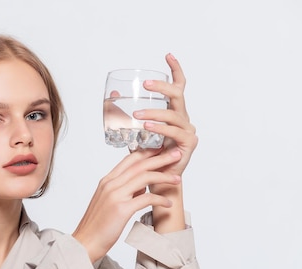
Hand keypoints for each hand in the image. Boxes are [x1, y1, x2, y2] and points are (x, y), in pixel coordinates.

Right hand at [72, 149, 182, 261]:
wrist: (85, 242)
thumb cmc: (96, 225)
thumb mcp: (108, 202)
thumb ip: (123, 191)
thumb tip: (141, 186)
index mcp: (106, 181)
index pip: (129, 159)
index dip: (147, 152)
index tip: (162, 149)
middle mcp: (110, 185)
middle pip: (139, 164)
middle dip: (160, 158)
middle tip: (177, 154)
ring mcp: (115, 196)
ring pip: (144, 178)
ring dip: (164, 176)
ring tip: (178, 179)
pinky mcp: (121, 210)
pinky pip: (146, 199)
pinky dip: (160, 199)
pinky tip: (168, 203)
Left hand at [133, 53, 197, 177]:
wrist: (158, 180)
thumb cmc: (148, 157)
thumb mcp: (134, 131)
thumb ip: (126, 114)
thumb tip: (112, 95)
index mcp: (173, 113)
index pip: (178, 87)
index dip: (175, 70)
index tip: (167, 55)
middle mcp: (183, 119)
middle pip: (178, 95)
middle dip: (163, 87)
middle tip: (146, 85)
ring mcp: (188, 131)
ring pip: (173, 115)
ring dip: (154, 113)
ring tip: (137, 116)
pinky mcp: (189, 144)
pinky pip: (175, 133)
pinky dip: (160, 129)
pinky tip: (147, 127)